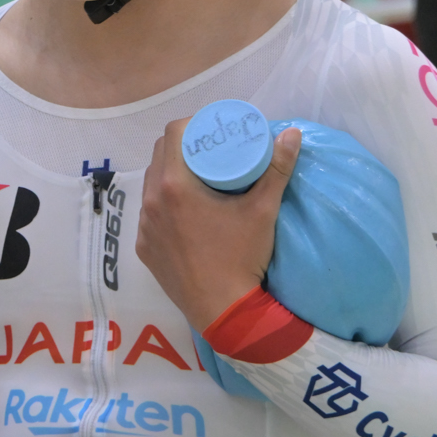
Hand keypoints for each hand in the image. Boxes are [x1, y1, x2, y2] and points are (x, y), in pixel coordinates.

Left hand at [136, 119, 301, 331]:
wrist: (224, 312)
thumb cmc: (242, 257)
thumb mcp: (263, 210)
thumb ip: (277, 169)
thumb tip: (292, 134)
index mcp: (174, 186)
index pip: (172, 134)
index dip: (191, 124)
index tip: (211, 130)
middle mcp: (151, 202)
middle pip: (160, 156)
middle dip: (182, 147)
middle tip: (208, 151)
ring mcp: (145, 227)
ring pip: (151, 185)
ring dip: (170, 174)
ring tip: (197, 177)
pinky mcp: (144, 248)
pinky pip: (149, 214)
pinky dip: (164, 204)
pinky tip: (183, 210)